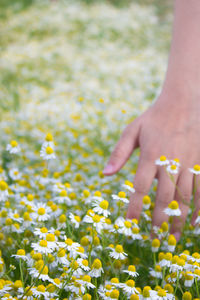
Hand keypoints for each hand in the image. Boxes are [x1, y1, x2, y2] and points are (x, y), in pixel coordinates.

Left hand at [103, 91, 199, 237]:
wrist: (184, 102)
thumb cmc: (154, 117)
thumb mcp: (132, 130)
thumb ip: (119, 153)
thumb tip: (105, 175)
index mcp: (150, 154)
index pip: (140, 186)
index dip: (134, 205)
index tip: (130, 222)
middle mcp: (169, 161)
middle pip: (163, 196)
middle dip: (158, 219)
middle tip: (154, 238)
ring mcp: (187, 162)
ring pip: (184, 197)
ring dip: (178, 219)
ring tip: (172, 237)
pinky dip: (198, 207)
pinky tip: (194, 221)